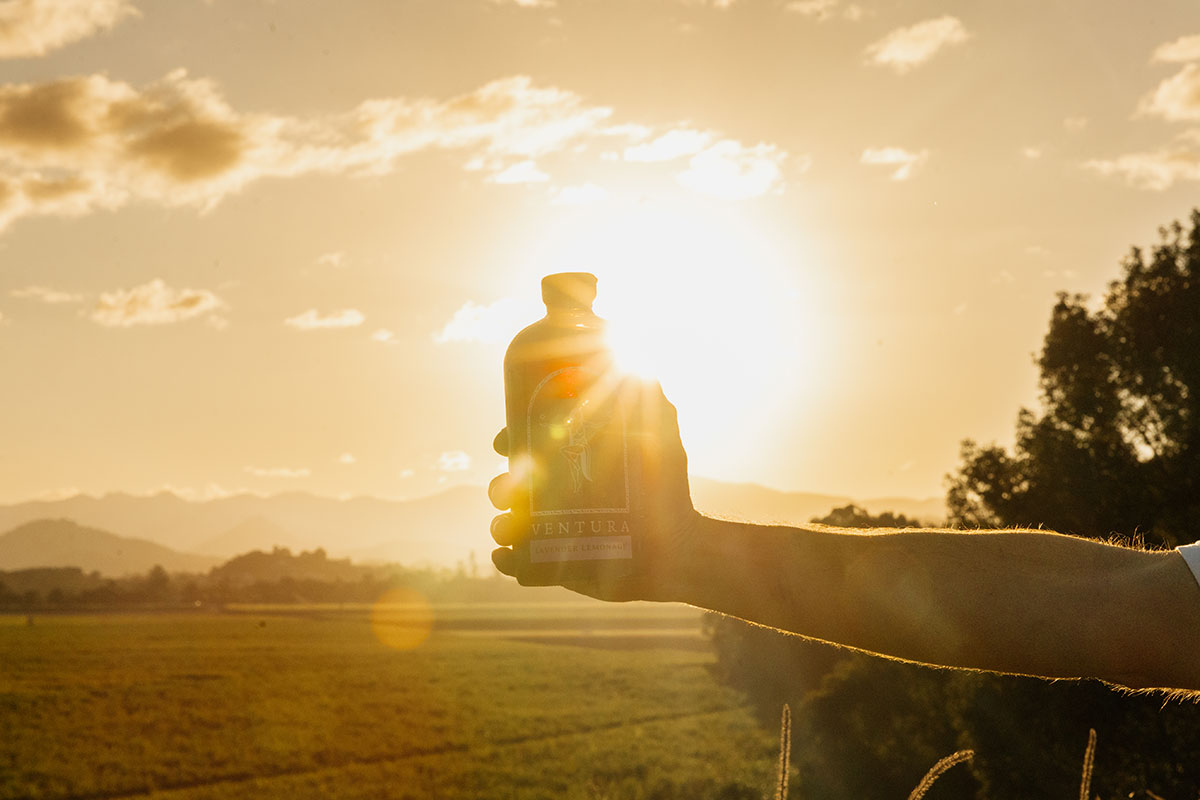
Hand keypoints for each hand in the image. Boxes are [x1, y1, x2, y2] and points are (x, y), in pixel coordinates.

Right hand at [489, 379, 700, 601]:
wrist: (682, 549)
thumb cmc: (667, 488)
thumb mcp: (659, 430)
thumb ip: (643, 388)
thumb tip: (621, 341)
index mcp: (567, 463)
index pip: (525, 447)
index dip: (509, 440)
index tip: (505, 441)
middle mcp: (554, 496)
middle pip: (509, 485)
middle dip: (501, 484)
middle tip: (511, 487)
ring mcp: (550, 533)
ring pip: (507, 524)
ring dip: (499, 522)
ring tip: (510, 524)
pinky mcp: (554, 568)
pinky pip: (518, 564)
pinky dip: (506, 559)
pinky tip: (508, 555)